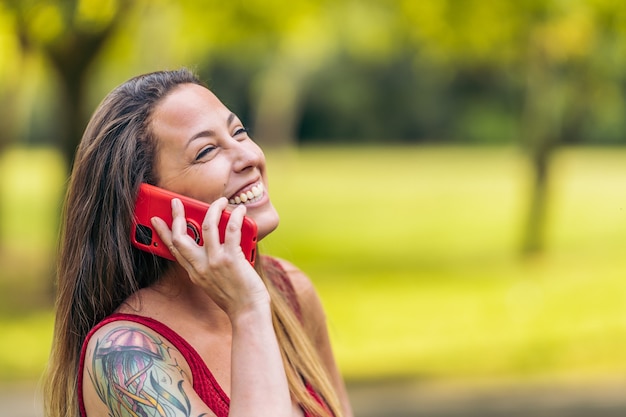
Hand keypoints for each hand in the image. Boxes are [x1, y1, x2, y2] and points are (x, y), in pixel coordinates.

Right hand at [151, 197, 268, 317]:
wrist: (247, 312)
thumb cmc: (236, 298)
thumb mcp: (213, 283)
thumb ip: (209, 266)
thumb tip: (215, 244)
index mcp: (195, 273)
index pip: (173, 250)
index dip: (162, 233)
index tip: (155, 220)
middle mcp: (200, 267)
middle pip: (180, 237)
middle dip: (176, 216)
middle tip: (176, 202)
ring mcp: (215, 262)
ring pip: (207, 226)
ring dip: (213, 209)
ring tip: (220, 201)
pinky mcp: (231, 259)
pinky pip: (231, 230)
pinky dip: (236, 217)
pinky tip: (239, 211)